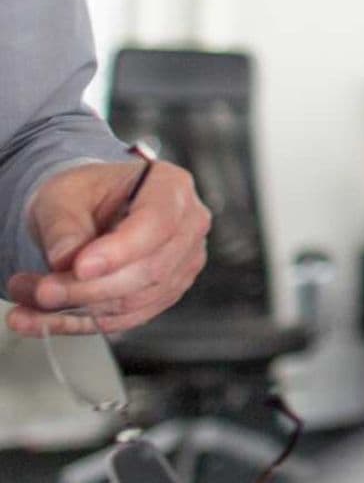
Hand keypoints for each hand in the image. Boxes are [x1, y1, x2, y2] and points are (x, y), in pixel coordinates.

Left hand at [7, 159, 210, 336]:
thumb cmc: (85, 194)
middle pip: (148, 270)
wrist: (90, 210)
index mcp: (170, 186)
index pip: (156, 223)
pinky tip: (43, 317)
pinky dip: (81, 323)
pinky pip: (126, 318)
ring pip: (135, 300)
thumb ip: (63, 226)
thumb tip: (65, 260)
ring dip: (77, 308)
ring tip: (30, 298)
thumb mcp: (62, 195)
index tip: (79, 267)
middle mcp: (188, 224)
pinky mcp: (166, 292)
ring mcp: (183, 261)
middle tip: (41, 291)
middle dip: (89, 288)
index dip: (121, 250)